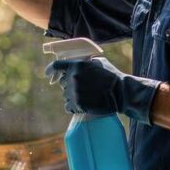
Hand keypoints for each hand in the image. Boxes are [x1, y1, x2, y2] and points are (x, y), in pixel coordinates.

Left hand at [45, 57, 160, 122]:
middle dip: (69, 85)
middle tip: (81, 87)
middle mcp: (73, 78)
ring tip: (86, 97)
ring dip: (72, 96)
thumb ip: (84, 62)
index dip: (50, 70)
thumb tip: (76, 62)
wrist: (121, 93)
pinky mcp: (78, 105)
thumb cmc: (112, 76)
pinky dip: (73, 107)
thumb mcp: (99, 62)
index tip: (47, 74)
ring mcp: (75, 92)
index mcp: (77, 66)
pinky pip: (68, 107)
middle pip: (62, 83)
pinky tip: (82, 105)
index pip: (56, 66)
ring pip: (65, 95)